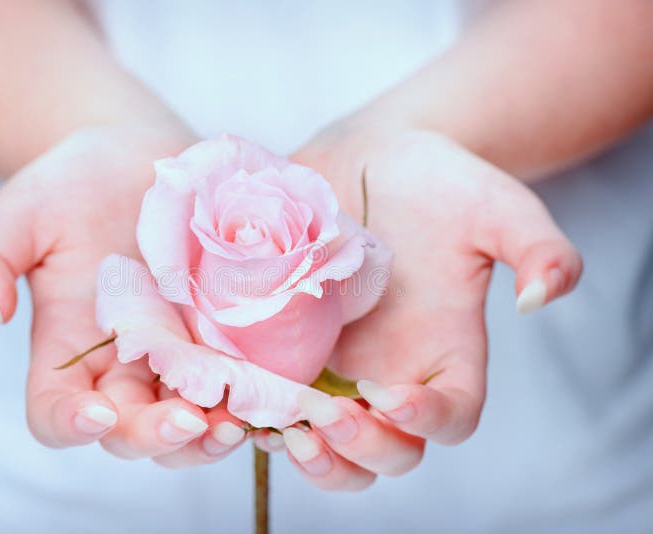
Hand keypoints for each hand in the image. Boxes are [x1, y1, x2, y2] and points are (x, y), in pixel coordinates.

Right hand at [0, 125, 248, 466]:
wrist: (134, 155)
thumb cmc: (70, 184)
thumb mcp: (21, 213)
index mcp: (65, 348)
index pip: (57, 412)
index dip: (71, 425)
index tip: (95, 414)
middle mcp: (122, 363)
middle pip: (131, 431)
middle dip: (155, 437)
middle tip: (185, 421)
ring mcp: (177, 353)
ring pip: (189, 421)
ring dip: (210, 435)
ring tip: (237, 422)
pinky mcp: (222, 334)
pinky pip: (237, 382)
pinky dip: (252, 398)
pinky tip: (272, 394)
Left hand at [285, 128, 581, 489]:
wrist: (370, 159)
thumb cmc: (438, 182)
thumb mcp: (493, 204)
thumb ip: (536, 247)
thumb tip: (543, 298)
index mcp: (446, 354)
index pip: (450, 415)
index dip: (426, 420)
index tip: (393, 396)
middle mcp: (391, 374)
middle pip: (385, 451)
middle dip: (357, 450)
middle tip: (327, 418)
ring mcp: (334, 366)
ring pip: (323, 443)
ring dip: (301, 450)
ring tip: (274, 426)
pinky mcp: (283, 348)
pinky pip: (269, 398)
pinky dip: (250, 410)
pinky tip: (229, 397)